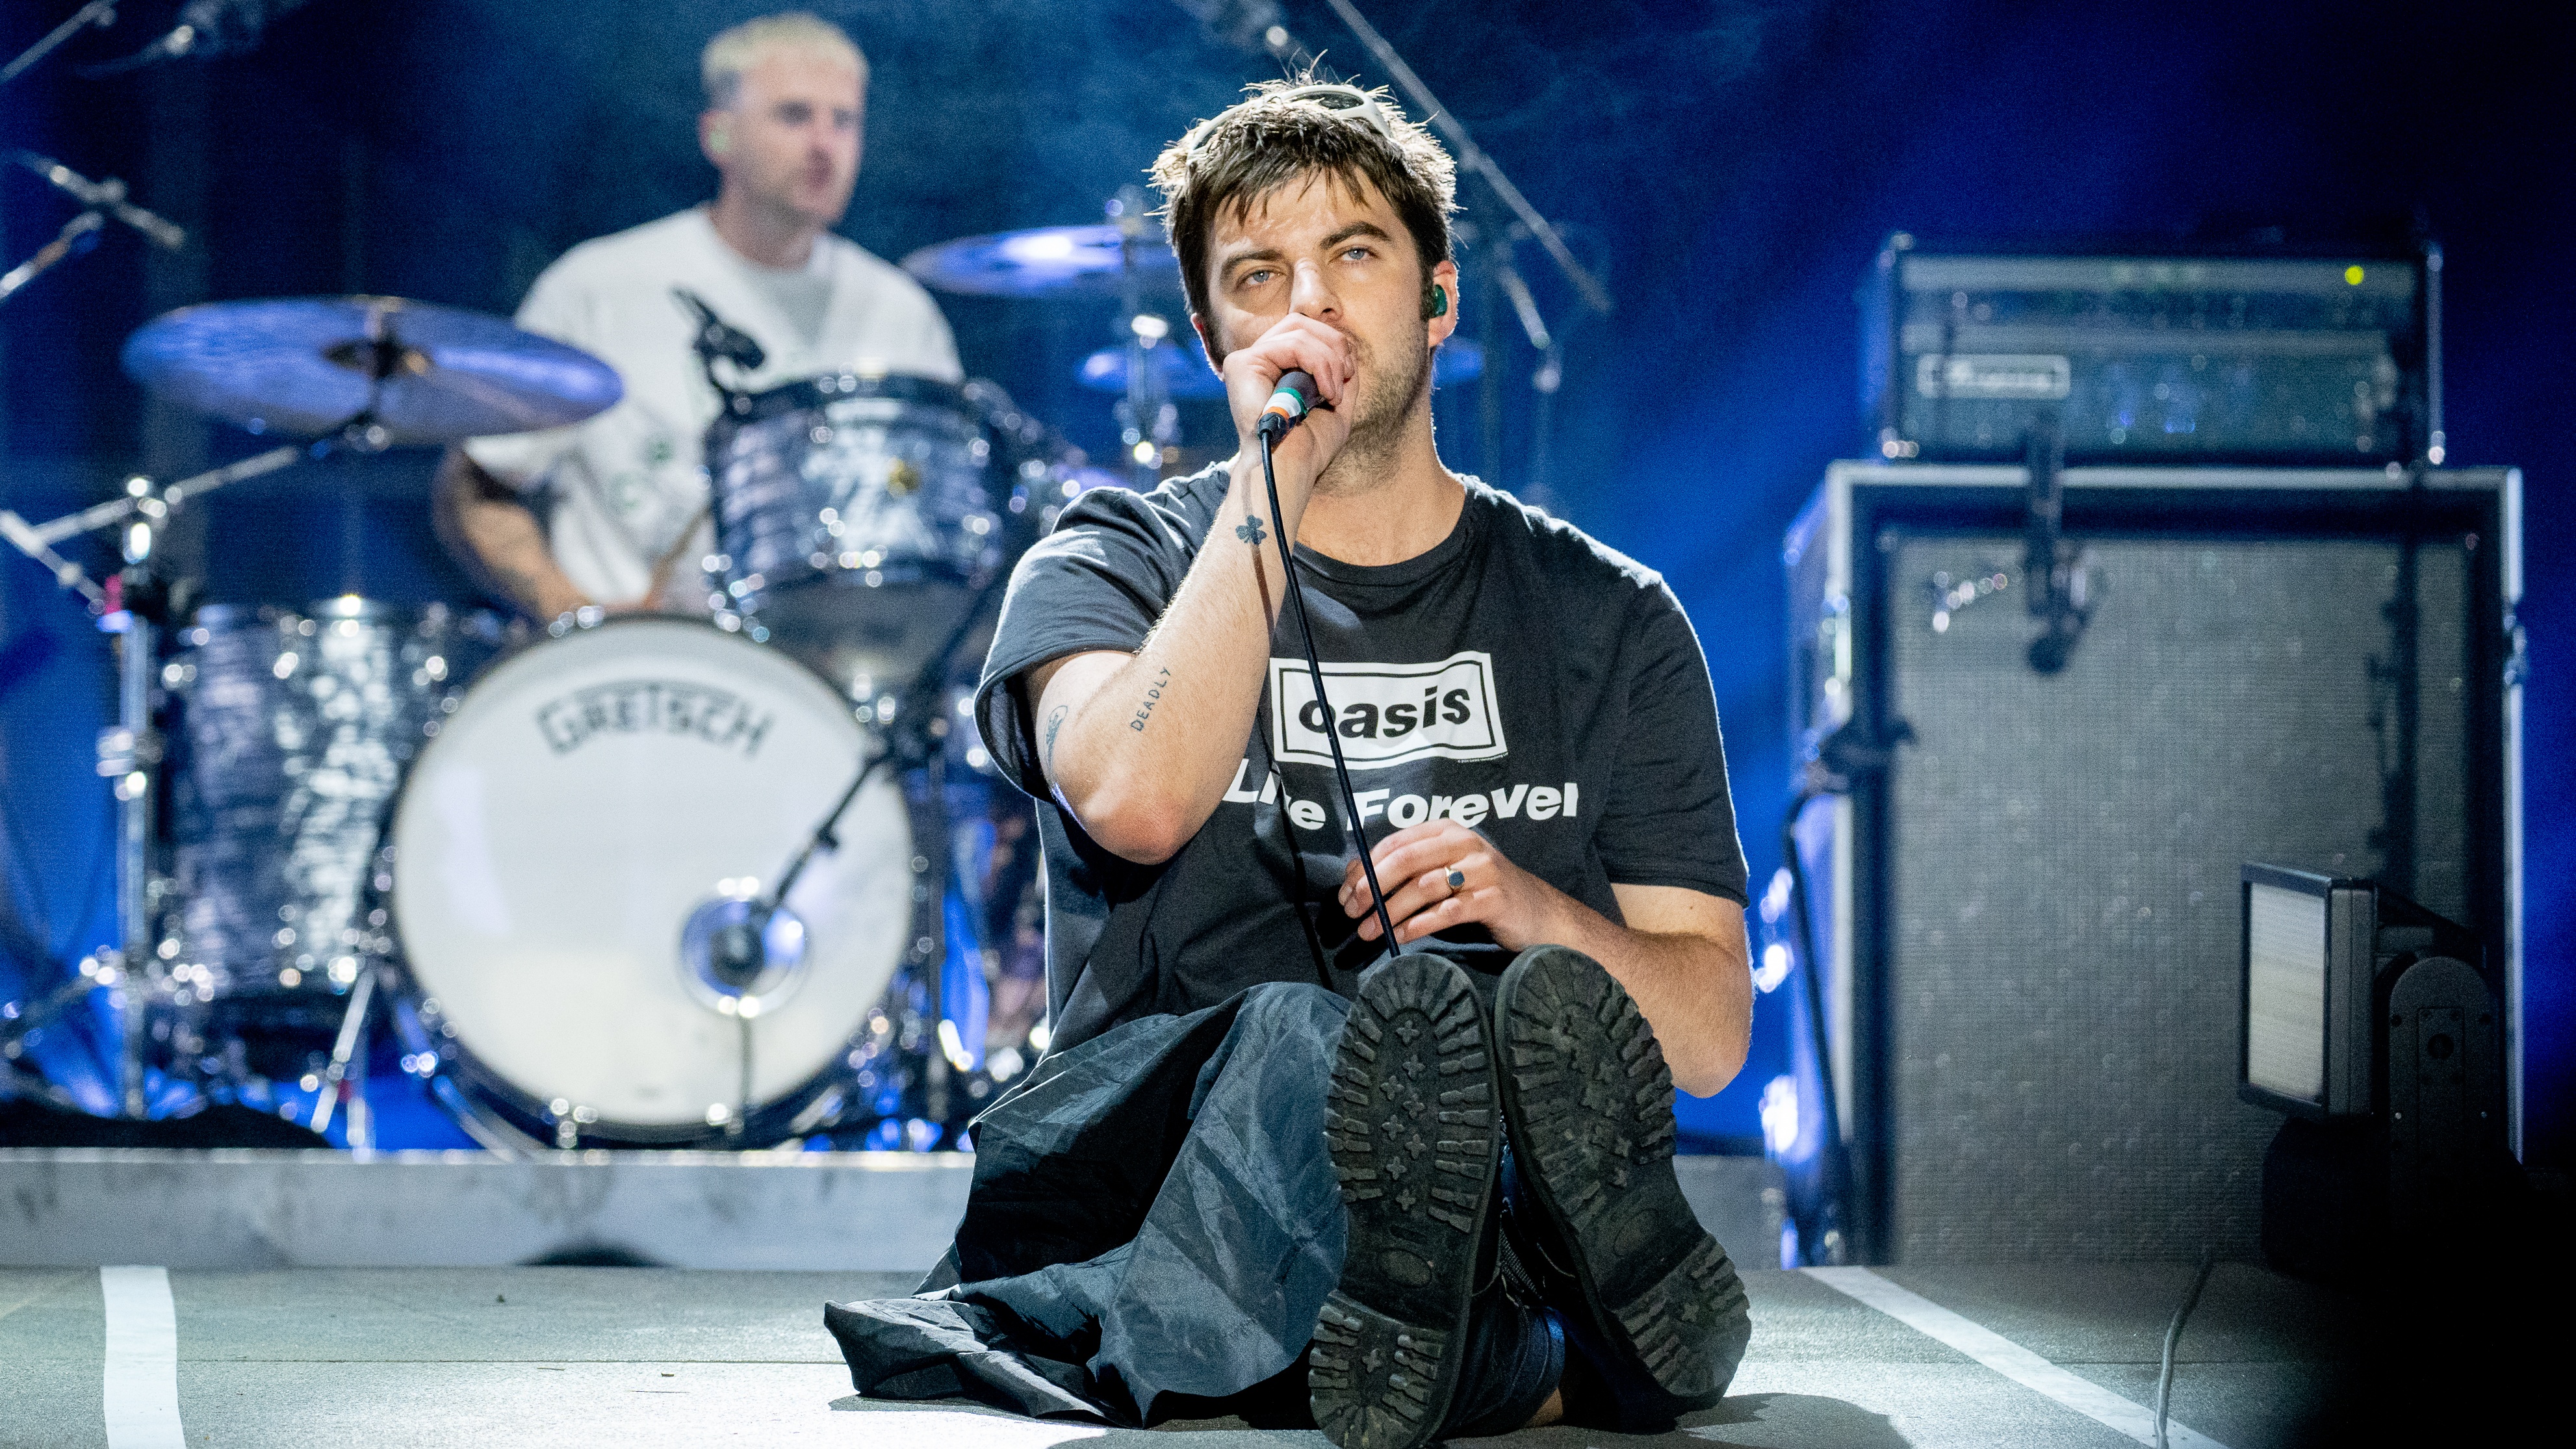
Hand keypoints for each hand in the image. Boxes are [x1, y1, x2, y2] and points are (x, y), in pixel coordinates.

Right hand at [1221, 311, 1356, 487]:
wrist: (1291, 468)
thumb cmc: (1310, 445)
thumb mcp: (1335, 400)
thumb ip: (1339, 371)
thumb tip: (1347, 347)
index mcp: (1274, 367)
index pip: (1304, 331)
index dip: (1333, 344)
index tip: (1349, 373)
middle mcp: (1258, 360)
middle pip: (1300, 322)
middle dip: (1333, 344)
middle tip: (1346, 375)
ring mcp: (1246, 359)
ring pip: (1299, 331)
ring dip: (1329, 360)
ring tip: (1334, 393)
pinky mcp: (1242, 363)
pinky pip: (1292, 344)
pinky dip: (1318, 364)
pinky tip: (1325, 392)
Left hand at [1338, 821, 1566, 951]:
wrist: (1536, 912)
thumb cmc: (1479, 891)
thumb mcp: (1444, 870)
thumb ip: (1407, 869)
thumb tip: (1354, 875)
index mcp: (1447, 831)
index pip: (1396, 843)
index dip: (1365, 867)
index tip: (1344, 893)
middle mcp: (1465, 844)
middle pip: (1406, 861)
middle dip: (1372, 887)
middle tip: (1352, 912)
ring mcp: (1482, 870)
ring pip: (1423, 887)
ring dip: (1389, 911)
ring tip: (1369, 932)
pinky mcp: (1493, 899)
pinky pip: (1446, 912)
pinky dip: (1418, 925)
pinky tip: (1400, 937)